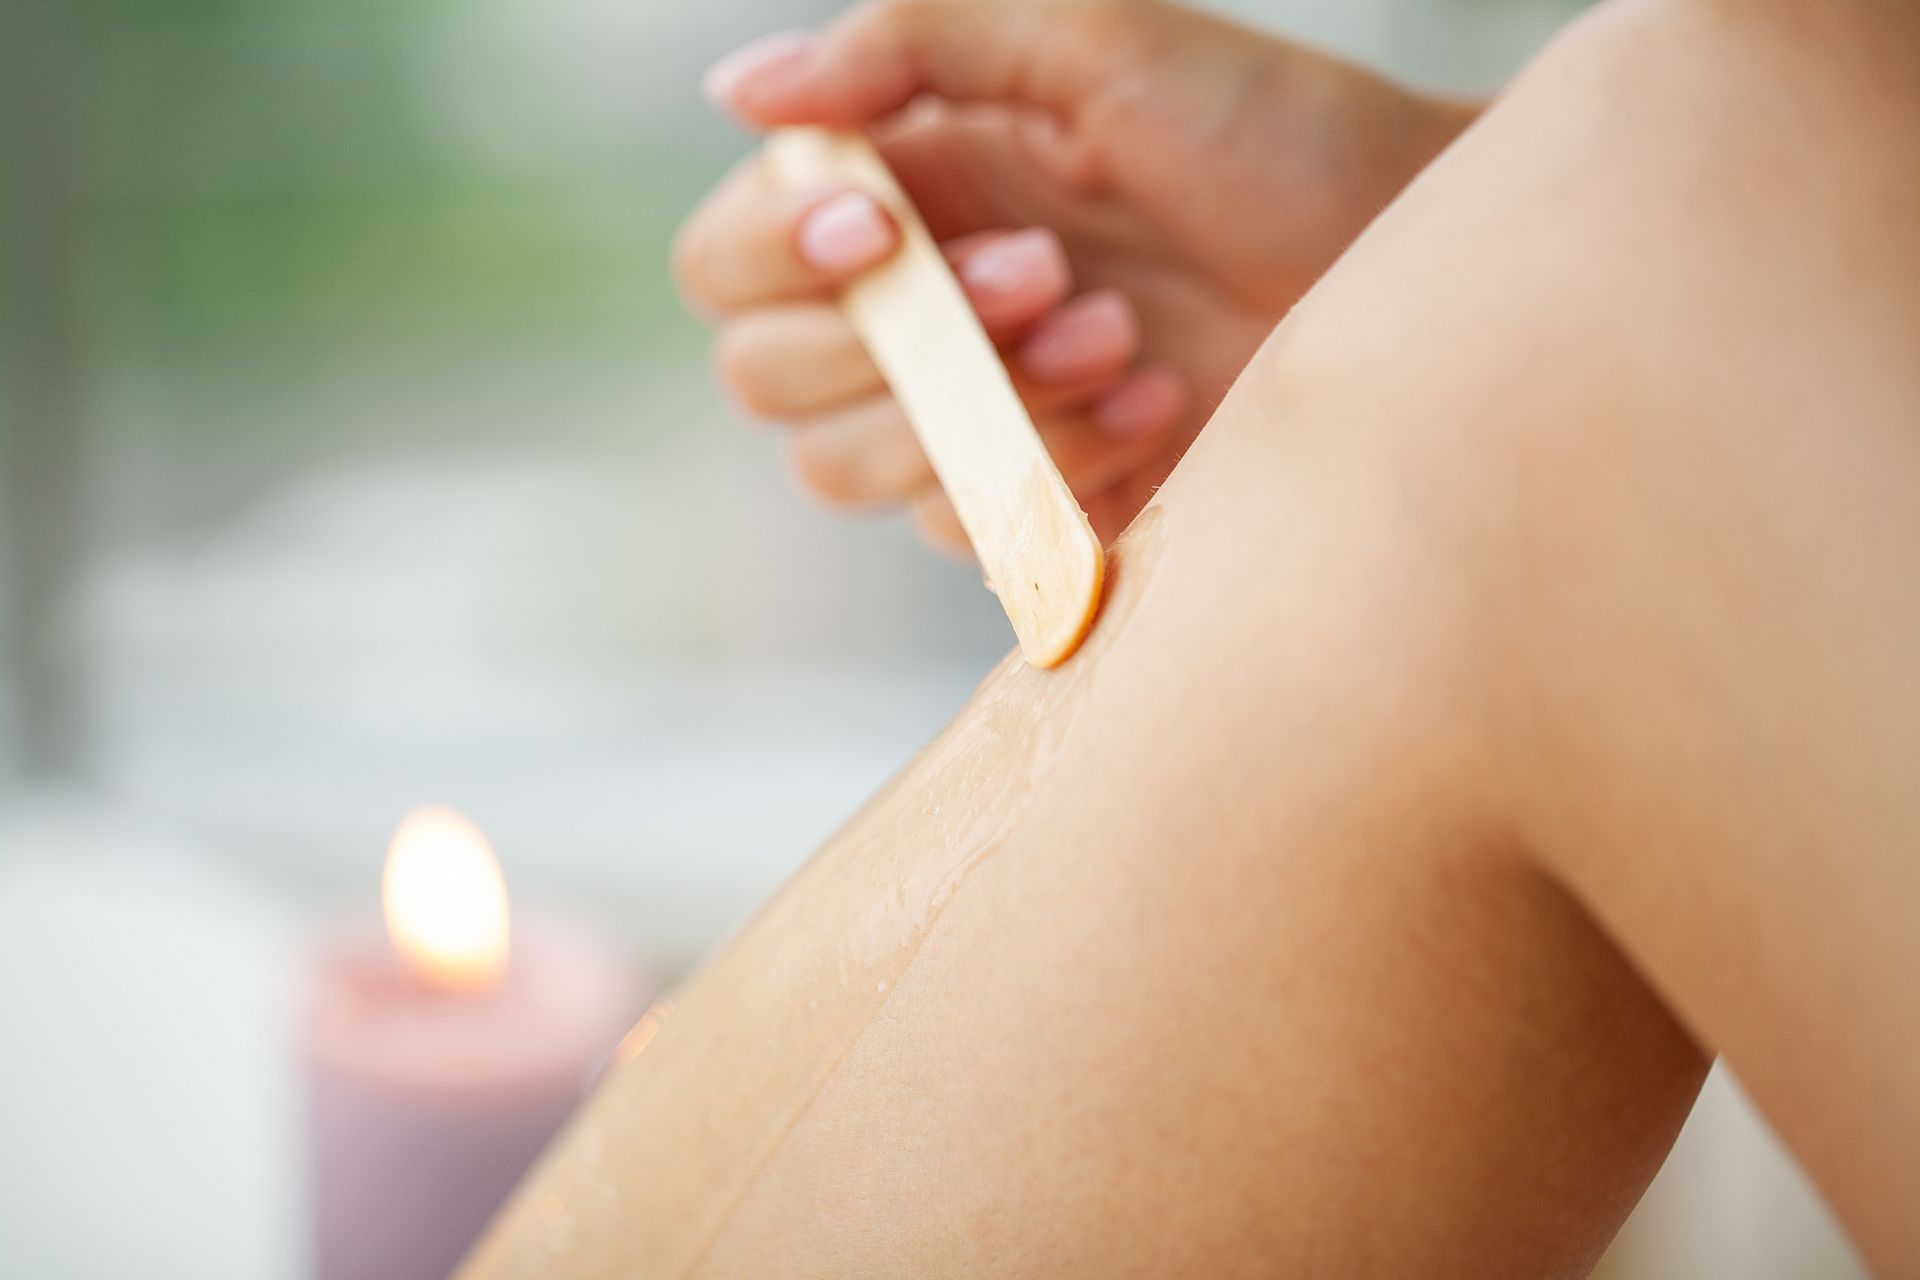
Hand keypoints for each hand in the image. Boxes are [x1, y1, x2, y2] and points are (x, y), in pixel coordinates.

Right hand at [674, 0, 1477, 554]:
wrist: (1421, 274)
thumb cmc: (1277, 137)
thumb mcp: (1100, 43)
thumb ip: (913, 44)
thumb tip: (736, 90)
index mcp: (908, 193)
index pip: (731, 255)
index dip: (775, 252)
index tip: (882, 228)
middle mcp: (917, 310)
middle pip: (762, 377)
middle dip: (896, 336)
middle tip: (1047, 275)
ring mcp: (974, 420)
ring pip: (842, 469)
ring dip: (978, 404)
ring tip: (1120, 336)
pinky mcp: (1040, 508)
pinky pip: (965, 526)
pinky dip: (1057, 464)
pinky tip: (1159, 399)